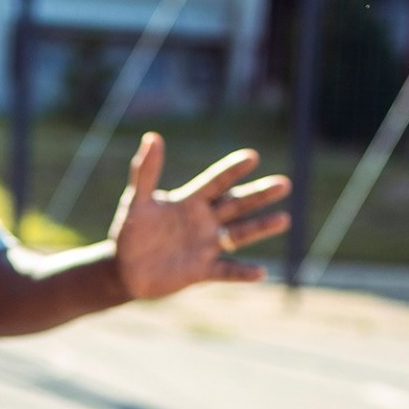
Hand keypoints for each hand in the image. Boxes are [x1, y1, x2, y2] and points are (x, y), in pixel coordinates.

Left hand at [108, 133, 291, 299]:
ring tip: (284, 219)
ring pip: (238, 235)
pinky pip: (226, 271)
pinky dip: (242, 272)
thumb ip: (145, 172)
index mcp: (189, 201)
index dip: (232, 171)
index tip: (252, 157)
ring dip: (260, 227)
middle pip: (236, 205)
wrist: (124, 269)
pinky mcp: (201, 270)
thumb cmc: (130, 232)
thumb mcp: (136, 202)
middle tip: (284, 183)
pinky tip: (260, 272)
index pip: (215, 182)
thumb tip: (152, 136)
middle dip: (259, 195)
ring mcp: (205, 246)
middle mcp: (203, 221)